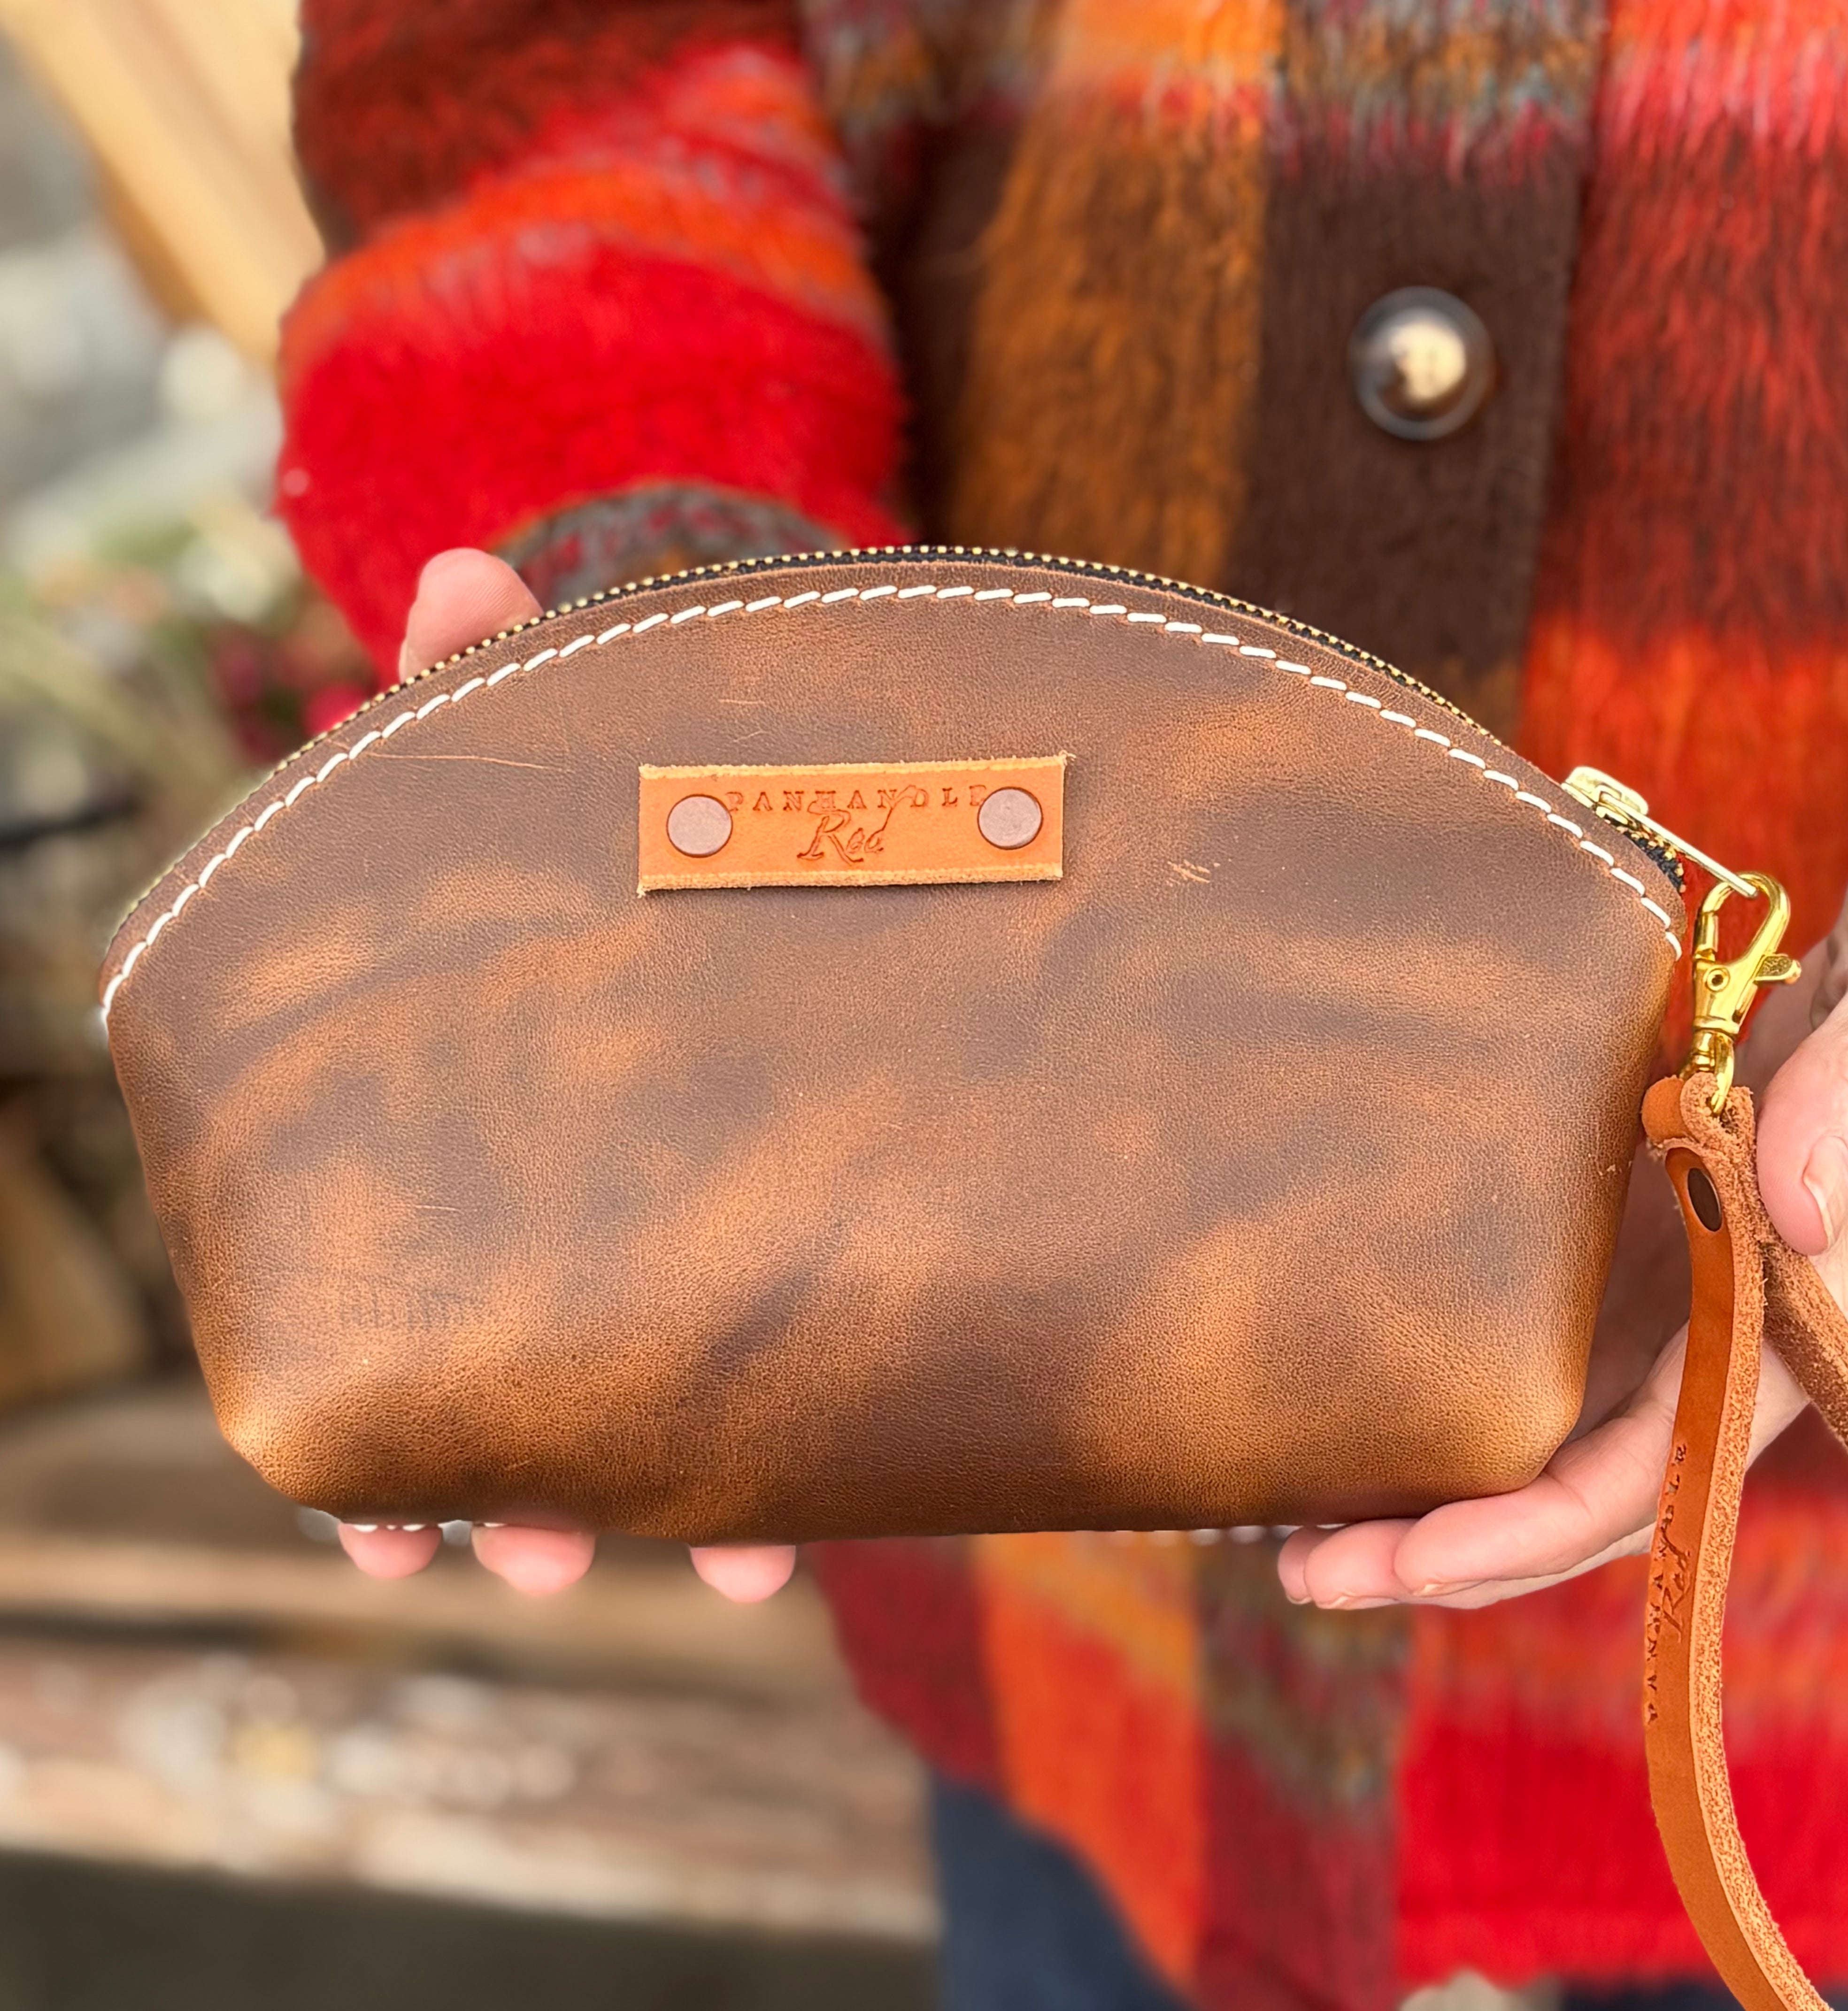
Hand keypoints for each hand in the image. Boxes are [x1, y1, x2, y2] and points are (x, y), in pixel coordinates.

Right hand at [335, 548, 797, 1604]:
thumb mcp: (598, 737)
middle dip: (515, 1478)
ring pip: (658, 1383)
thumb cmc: (695, 784)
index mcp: (496, 1087)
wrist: (874, 814)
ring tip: (720, 1566)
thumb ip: (513, 683)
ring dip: (658, 1493)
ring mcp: (704, 1202)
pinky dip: (785, 1461)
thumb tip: (464, 581)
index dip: (382, 1392)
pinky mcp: (826, 1225)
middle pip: (522, 1352)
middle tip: (530, 1561)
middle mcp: (583, 1162)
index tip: (383, 1523)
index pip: (408, 1255)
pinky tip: (793, 1528)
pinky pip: (791, 1367)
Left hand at [1281, 785, 1847, 1610]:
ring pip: (1566, 1415)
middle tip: (1308, 1571)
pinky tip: (1374, 1376)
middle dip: (1461, 1539)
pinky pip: (1561, 1316)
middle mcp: (1754, 1305)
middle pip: (1600, 1472)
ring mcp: (1699, 1265)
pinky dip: (1468, 1364)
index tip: (1422, 1560)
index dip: (1545, 1522)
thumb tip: (1794, 1213)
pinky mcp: (1662, 1207)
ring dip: (1444, 1475)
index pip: (1677, 1454)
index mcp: (1830, 1290)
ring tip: (1302, 1514)